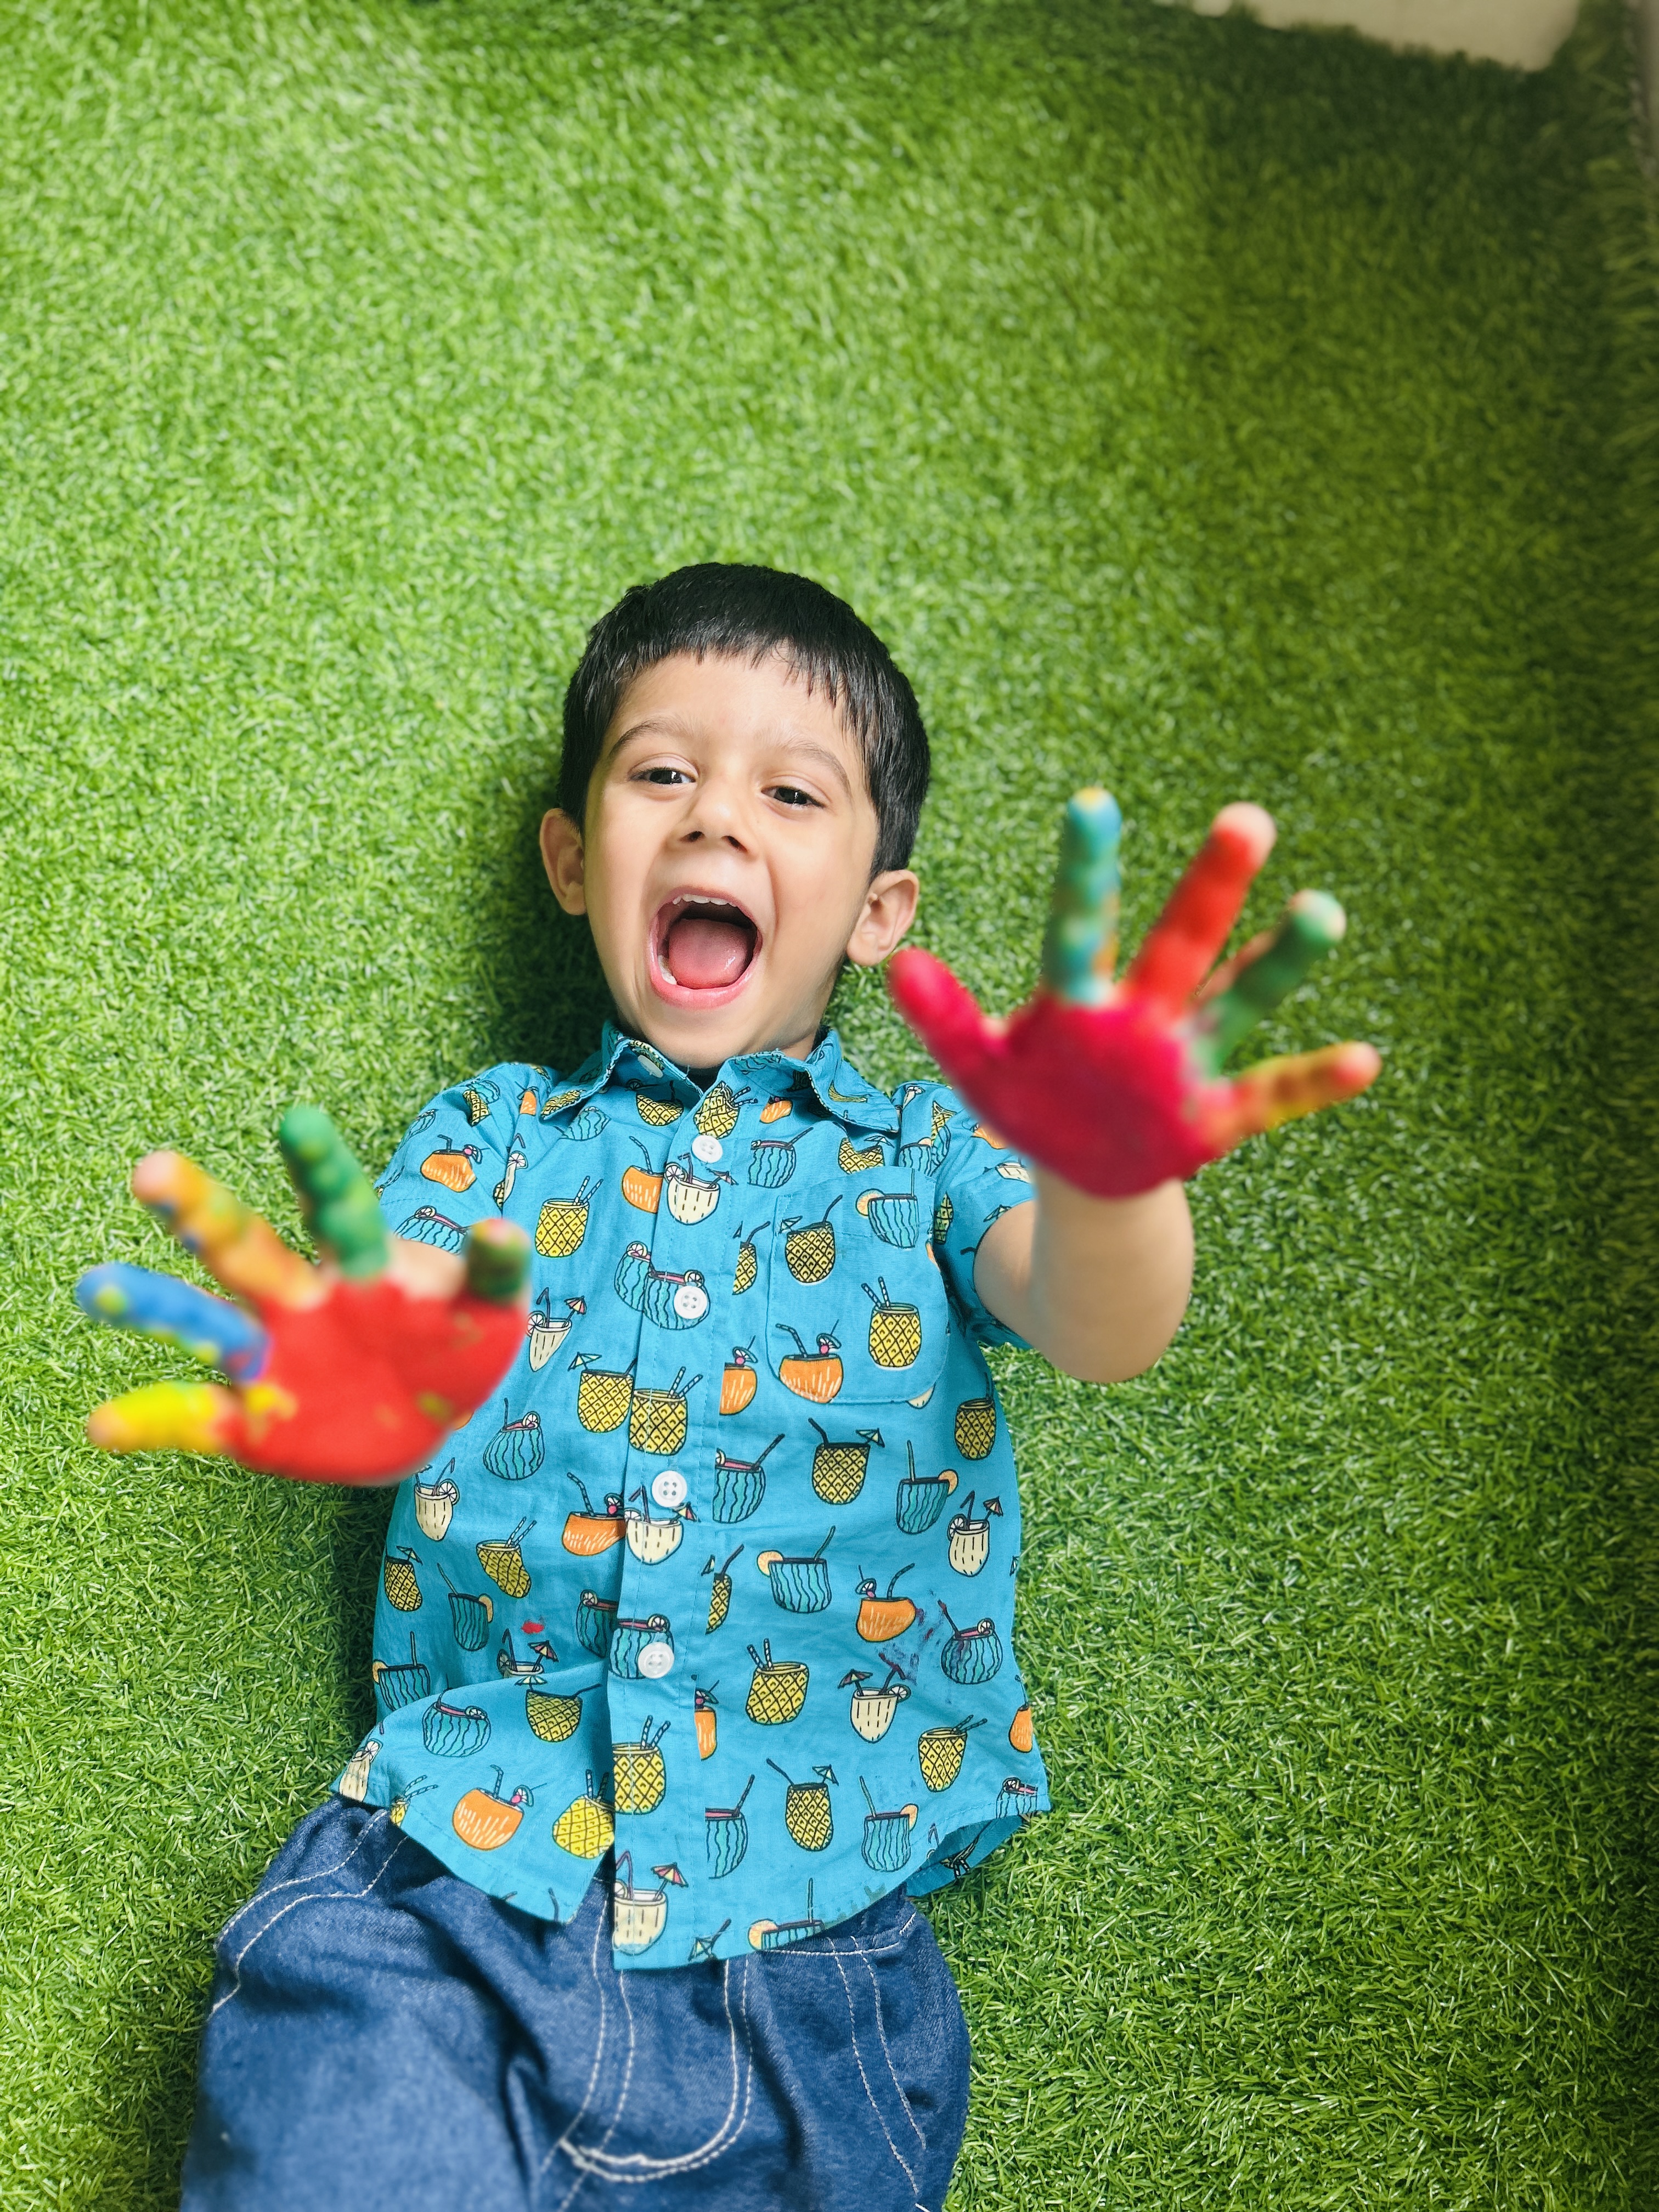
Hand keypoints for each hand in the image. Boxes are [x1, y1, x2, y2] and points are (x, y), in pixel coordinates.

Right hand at [76, 1107, 528, 1483]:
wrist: (429, 1418)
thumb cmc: (456, 1339)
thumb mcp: (491, 1304)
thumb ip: (494, 1270)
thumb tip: (502, 1228)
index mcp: (358, 1261)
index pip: (338, 1204)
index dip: (321, 1166)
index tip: (300, 1120)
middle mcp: (299, 1297)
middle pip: (245, 1245)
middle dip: (202, 1211)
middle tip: (153, 1171)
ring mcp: (270, 1354)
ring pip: (200, 1321)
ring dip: (149, 1304)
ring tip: (94, 1286)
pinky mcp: (254, 1419)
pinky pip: (194, 1419)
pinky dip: (150, 1421)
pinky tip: (101, 1426)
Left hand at [887, 791, 1380, 1197]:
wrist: (1085, 1176)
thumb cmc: (1032, 1103)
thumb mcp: (979, 1069)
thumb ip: (946, 1021)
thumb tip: (901, 966)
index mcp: (1081, 1000)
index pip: (1080, 927)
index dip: (1084, 872)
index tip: (1091, 801)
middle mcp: (1146, 1015)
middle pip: (1178, 945)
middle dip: (1210, 888)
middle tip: (1246, 818)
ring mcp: (1188, 1060)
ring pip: (1239, 1000)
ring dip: (1279, 961)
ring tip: (1320, 912)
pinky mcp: (1219, 1113)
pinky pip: (1275, 1094)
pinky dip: (1317, 1082)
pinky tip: (1366, 1060)